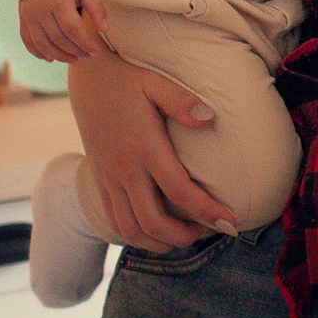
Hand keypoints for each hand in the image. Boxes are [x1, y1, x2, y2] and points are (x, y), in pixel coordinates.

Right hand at [19, 0, 109, 63]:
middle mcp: (40, 9)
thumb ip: (96, 8)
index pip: (72, 30)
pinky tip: (50, 58)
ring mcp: (28, 14)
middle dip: (75, 51)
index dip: (85, 44)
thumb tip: (105, 29)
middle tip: (88, 57)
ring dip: (58, 56)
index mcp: (58, 1)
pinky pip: (27, 40)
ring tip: (73, 60)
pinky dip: (37, 52)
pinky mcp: (22, 17)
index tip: (96, 53)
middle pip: (58, 39)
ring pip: (41, 43)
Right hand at [65, 51, 237, 249]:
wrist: (87, 75)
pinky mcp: (99, 178)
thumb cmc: (127, 77)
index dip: (206, 211)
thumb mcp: (155, 82)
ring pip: (129, 228)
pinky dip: (134, 235)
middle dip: (183, 237)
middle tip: (209, 232)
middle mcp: (124, 168)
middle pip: (153, 221)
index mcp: (144, 146)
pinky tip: (155, 232)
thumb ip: (182, 101)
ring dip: (157, 242)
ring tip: (183, 237)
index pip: (179, 191)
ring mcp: (108, 176)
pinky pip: (113, 219)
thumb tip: (210, 118)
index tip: (230, 222)